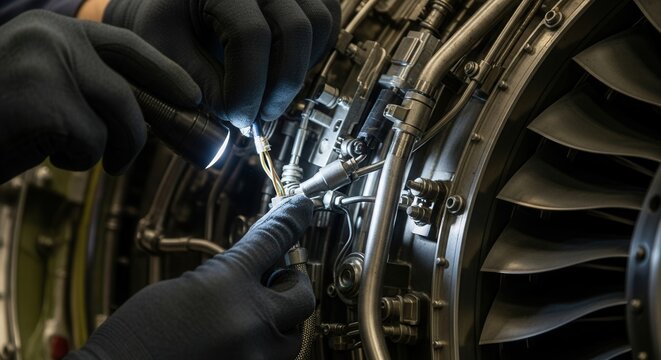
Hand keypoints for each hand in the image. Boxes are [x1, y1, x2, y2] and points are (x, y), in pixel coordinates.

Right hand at [0, 10, 200, 182]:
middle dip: (139, 131)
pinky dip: (74, 161)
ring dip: (99, 150)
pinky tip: (38, 153)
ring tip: (59, 151)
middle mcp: (53, 37)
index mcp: (53, 30)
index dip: (165, 72)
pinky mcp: (44, 101)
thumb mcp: (41, 89)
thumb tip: (142, 111)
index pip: (127, 45)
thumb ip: (85, 87)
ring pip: (118, 120)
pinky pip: (92, 144)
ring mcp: (49, 65)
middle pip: (129, 91)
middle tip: (123, 158)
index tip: (190, 95)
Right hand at [69, 195, 314, 359]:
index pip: (274, 240)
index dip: (291, 219)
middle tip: (273, 281)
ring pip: (294, 335)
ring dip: (280, 323)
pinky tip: (239, 339)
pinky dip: (264, 348)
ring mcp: (255, 357)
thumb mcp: (181, 286)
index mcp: (228, 285)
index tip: (300, 208)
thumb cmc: (137, 337)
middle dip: (290, 285)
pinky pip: (274, 359)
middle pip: (302, 294)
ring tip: (250, 318)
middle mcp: (250, 323)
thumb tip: (256, 263)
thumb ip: (227, 273)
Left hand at [103, 0, 339, 128]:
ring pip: (319, 27)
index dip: (247, 86)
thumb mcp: (164, 44)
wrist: (183, 2)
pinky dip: (312, 56)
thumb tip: (230, 112)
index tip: (236, 116)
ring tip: (270, 95)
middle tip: (259, 115)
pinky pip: (328, 25)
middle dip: (279, 86)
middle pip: (294, 30)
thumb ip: (194, 77)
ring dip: (298, 71)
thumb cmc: (170, 16)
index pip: (250, 35)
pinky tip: (283, 71)